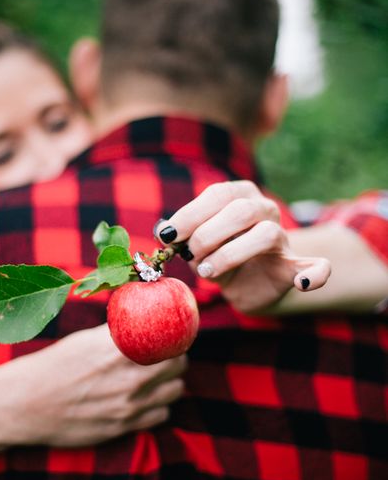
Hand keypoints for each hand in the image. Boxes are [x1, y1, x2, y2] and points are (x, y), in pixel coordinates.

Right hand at [0, 324, 186, 447]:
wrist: (22, 405)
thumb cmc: (51, 366)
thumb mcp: (85, 340)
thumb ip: (118, 334)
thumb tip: (142, 321)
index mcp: (119, 349)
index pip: (169, 337)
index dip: (175, 333)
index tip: (174, 330)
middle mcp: (129, 377)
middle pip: (178, 363)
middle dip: (175, 355)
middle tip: (166, 352)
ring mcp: (128, 406)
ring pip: (175, 390)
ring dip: (170, 381)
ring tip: (156, 375)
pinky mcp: (123, 428)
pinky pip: (161, 415)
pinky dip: (158, 405)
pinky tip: (145, 398)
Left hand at [156, 181, 330, 312]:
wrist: (247, 285)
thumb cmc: (217, 256)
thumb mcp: (197, 245)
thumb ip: (184, 237)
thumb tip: (163, 231)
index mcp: (240, 195)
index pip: (218, 194)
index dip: (190, 214)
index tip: (167, 235)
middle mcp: (265, 209)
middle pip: (241, 210)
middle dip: (208, 234)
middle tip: (190, 255)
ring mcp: (283, 238)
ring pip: (265, 234)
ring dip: (230, 253)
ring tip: (207, 271)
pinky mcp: (295, 267)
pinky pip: (316, 267)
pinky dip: (314, 273)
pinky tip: (303, 283)